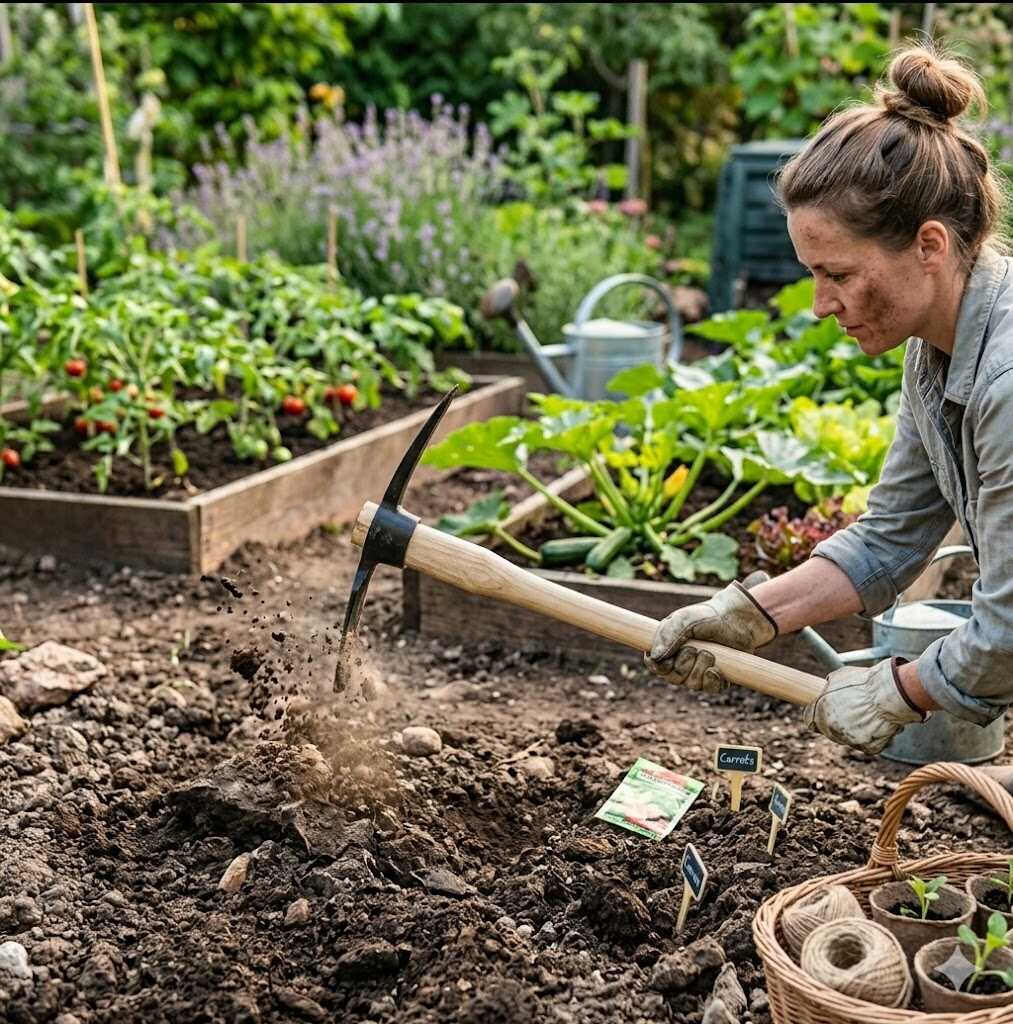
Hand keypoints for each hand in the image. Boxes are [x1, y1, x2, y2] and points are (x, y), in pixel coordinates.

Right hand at [646, 581, 778, 692]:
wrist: (737, 619)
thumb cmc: (707, 617)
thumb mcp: (685, 620)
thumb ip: (668, 635)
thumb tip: (655, 657)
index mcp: (668, 647)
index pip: (655, 666)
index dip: (659, 666)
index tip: (670, 658)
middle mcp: (681, 662)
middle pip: (673, 678)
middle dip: (683, 666)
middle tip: (695, 649)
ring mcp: (699, 671)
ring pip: (692, 684)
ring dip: (699, 670)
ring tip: (710, 653)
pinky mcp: (717, 678)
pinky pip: (710, 689)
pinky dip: (712, 681)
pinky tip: (716, 669)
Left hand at [805, 658, 926, 753]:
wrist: (889, 693)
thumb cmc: (864, 682)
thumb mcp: (837, 677)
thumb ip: (827, 688)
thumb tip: (824, 688)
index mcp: (821, 712)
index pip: (809, 720)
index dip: (815, 714)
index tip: (820, 712)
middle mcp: (833, 728)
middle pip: (828, 730)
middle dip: (835, 721)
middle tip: (849, 710)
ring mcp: (851, 740)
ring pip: (847, 737)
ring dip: (853, 729)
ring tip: (866, 713)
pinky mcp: (869, 747)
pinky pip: (866, 744)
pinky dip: (871, 736)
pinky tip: (877, 723)